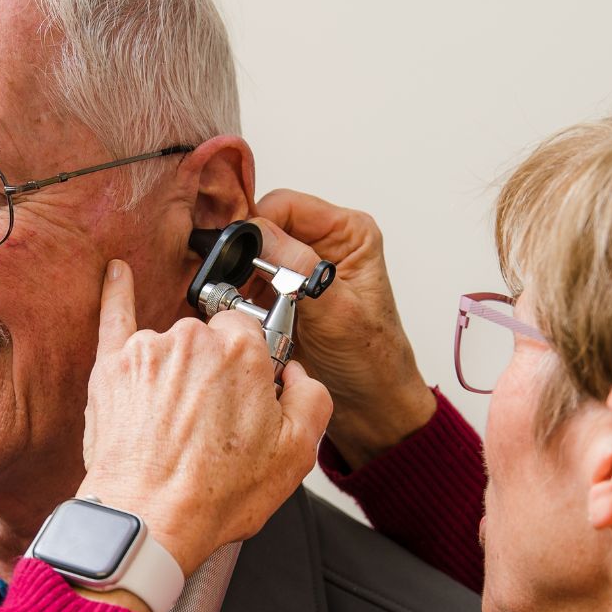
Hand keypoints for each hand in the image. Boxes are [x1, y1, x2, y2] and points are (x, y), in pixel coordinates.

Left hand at [79, 259, 332, 577]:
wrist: (149, 521)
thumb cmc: (216, 493)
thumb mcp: (297, 453)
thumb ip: (312, 396)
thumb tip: (298, 374)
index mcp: (241, 350)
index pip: (254, 336)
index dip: (254, 370)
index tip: (249, 397)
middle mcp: (192, 339)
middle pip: (212, 339)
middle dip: (217, 373)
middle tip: (213, 424)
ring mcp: (147, 350)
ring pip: (173, 346)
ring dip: (179, 372)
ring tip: (177, 425)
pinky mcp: (110, 367)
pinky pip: (113, 315)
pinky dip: (116, 293)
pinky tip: (117, 273)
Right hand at [250, 189, 437, 468]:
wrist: (370, 406)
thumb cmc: (371, 360)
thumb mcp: (336, 310)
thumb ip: (299, 268)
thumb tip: (258, 234)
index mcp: (347, 233)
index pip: (285, 205)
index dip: (258, 227)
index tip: (243, 260)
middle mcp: (322, 245)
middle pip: (262, 229)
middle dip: (246, 260)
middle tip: (243, 292)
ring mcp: (300, 272)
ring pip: (248, 260)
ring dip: (241, 286)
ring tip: (251, 314)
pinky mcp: (282, 298)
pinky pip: (246, 288)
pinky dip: (240, 304)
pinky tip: (248, 323)